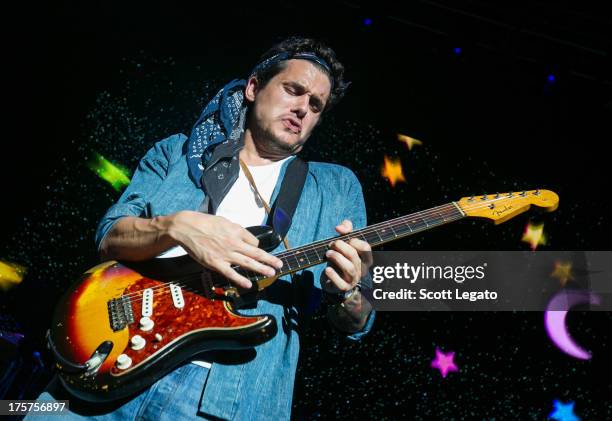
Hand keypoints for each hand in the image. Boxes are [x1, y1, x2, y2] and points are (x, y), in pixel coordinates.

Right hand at [168, 211, 282, 288]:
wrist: (187, 227)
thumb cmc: (205, 223)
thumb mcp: (225, 221)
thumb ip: (236, 230)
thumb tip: (247, 238)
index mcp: (236, 231)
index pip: (253, 242)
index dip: (257, 246)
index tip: (257, 251)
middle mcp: (234, 243)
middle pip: (256, 252)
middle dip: (269, 259)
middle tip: (279, 265)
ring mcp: (225, 254)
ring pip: (247, 263)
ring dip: (260, 269)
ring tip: (271, 273)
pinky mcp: (215, 263)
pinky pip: (230, 273)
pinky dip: (240, 280)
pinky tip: (249, 284)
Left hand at [322, 219, 372, 293]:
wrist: (334, 280)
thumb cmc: (341, 259)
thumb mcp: (345, 243)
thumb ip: (346, 230)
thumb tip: (339, 228)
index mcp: (365, 258)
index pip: (365, 247)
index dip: (354, 240)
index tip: (343, 238)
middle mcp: (362, 269)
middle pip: (353, 255)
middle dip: (340, 247)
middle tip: (331, 244)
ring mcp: (353, 279)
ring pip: (348, 268)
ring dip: (336, 258)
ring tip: (327, 253)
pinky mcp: (344, 287)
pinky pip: (340, 283)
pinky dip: (333, 275)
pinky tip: (327, 269)